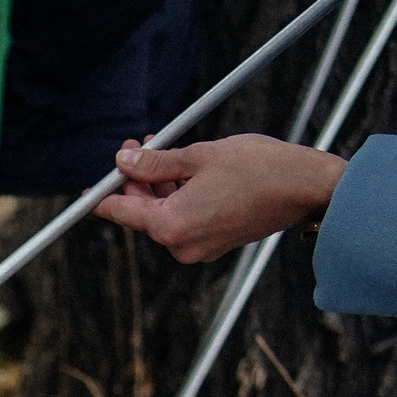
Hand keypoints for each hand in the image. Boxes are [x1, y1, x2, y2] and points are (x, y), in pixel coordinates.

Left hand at [93, 136, 348, 264]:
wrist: (307, 189)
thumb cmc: (260, 169)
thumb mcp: (200, 156)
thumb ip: (156, 162)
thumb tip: (124, 162)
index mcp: (170, 225)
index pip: (120, 211)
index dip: (102, 193)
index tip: (89, 183)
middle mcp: (180, 246)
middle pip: (141, 213)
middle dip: (136, 180)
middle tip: (137, 146)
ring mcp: (197, 249)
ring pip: (163, 215)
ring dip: (159, 185)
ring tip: (163, 150)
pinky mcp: (214, 245)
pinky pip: (184, 221)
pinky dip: (179, 198)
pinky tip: (185, 171)